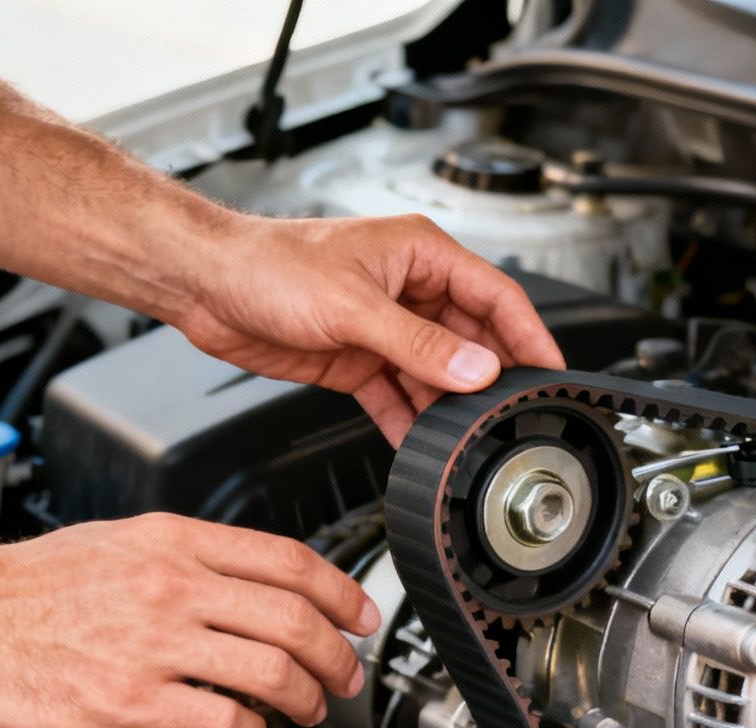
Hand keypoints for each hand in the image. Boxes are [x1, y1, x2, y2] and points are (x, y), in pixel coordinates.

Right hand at [0, 514, 375, 727]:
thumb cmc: (18, 589)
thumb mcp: (115, 542)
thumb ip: (184, 558)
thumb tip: (244, 581)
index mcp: (172, 541)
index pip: (289, 560)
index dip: (342, 593)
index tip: (361, 617)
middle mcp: (172, 586)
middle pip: (296, 618)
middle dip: (339, 657)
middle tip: (346, 678)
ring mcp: (154, 643)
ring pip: (273, 670)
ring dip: (307, 699)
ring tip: (307, 711)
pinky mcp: (130, 699)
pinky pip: (224, 718)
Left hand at [172, 214, 566, 444]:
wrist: (204, 285)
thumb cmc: (267, 264)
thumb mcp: (352, 306)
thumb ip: (417, 344)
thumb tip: (473, 370)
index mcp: (420, 254)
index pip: (496, 295)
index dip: (529, 335)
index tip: (551, 373)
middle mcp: (409, 288)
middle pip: (472, 340)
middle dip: (488, 380)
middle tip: (508, 416)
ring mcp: (384, 326)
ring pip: (437, 373)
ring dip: (448, 406)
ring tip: (465, 437)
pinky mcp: (358, 358)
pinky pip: (399, 395)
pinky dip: (411, 421)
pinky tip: (422, 445)